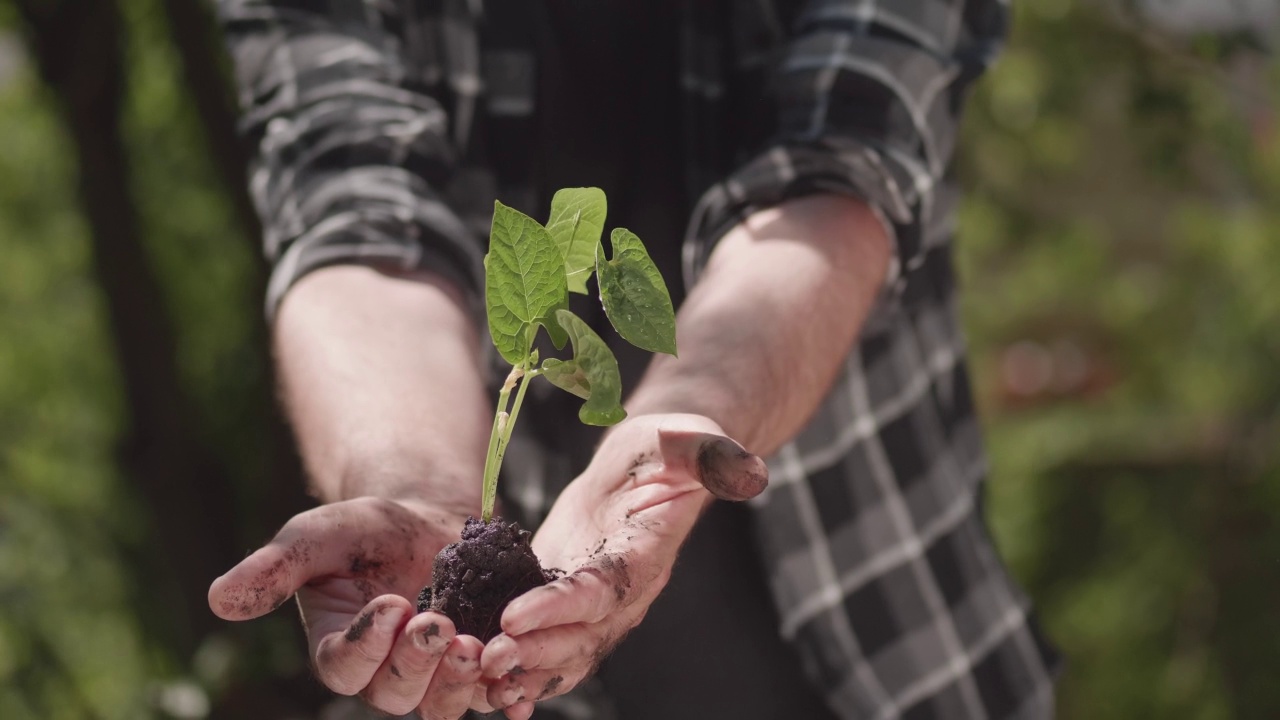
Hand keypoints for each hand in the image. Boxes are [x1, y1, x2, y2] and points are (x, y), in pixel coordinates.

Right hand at [208, 496, 485, 718]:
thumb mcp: (317, 536)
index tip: (389, 604)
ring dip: (458, 682)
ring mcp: (432, 676)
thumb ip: (275, 568)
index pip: (344, 668)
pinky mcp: (477, 667)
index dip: (366, 646)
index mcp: (339, 649)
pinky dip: (504, 691)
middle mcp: (383, 673)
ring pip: (441, 704)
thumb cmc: (363, 529)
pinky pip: (489, 692)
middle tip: (438, 624)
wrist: (427, 518)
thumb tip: (218, 599)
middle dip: (417, 662)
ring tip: (476, 645)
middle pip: (395, 692)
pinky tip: (517, 679)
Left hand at [475, 413, 766, 716]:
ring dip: (522, 671)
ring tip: (478, 682)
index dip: (561, 607)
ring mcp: (595, 603)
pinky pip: (544, 642)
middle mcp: (624, 593)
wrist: (654, 464)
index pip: (604, 589)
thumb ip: (715, 456)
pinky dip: (516, 666)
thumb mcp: (690, 439)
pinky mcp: (564, 598)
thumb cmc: (671, 446)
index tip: (516, 616)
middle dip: (533, 651)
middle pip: (580, 636)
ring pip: (562, 652)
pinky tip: (479, 683)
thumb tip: (752, 472)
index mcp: (647, 555)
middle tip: (486, 658)